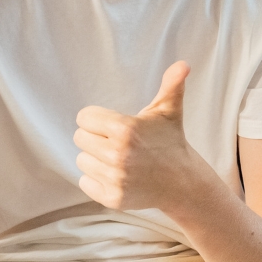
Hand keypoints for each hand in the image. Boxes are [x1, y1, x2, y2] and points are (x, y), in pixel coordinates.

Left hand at [74, 62, 197, 211]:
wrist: (182, 183)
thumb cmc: (170, 142)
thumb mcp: (169, 112)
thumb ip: (171, 85)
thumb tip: (183, 64)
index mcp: (125, 129)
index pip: (83, 117)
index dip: (97, 120)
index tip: (113, 126)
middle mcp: (117, 154)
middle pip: (79, 138)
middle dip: (95, 138)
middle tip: (117, 143)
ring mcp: (115, 178)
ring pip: (81, 160)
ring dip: (96, 159)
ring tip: (119, 160)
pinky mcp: (112, 198)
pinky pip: (84, 182)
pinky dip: (96, 179)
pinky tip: (117, 176)